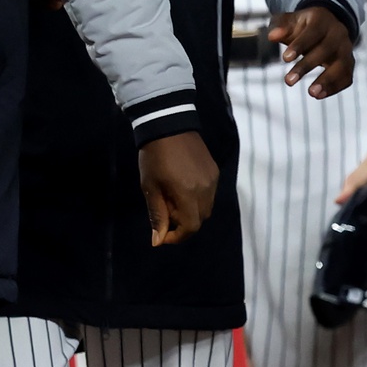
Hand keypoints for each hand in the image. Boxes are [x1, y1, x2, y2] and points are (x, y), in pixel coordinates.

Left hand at [137, 131, 219, 246]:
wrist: (169, 126)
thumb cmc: (154, 158)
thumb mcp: (150, 187)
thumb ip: (157, 214)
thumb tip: (158, 240)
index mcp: (188, 194)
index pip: (191, 227)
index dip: (177, 237)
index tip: (163, 236)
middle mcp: (206, 190)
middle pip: (200, 219)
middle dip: (183, 224)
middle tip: (166, 213)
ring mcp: (213, 181)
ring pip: (206, 208)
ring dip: (191, 212)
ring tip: (174, 200)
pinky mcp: (215, 172)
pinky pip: (210, 195)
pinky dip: (197, 200)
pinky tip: (184, 189)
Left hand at [266, 5, 355, 94]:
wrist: (326, 26)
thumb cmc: (303, 26)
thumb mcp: (290, 20)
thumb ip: (280, 26)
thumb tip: (272, 36)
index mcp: (323, 20)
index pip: (313, 32)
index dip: (300, 45)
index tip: (285, 59)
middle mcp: (338, 33)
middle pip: (326, 49)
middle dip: (307, 66)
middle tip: (288, 81)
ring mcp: (346, 49)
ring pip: (342, 65)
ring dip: (328, 80)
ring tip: (312, 93)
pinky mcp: (349, 64)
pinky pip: (346, 77)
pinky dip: (335, 88)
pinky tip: (319, 96)